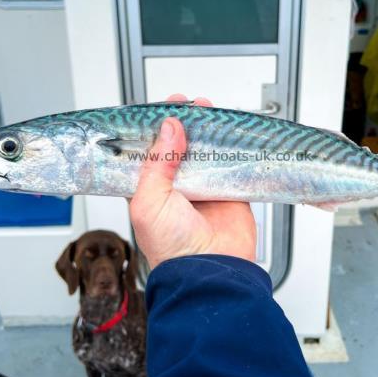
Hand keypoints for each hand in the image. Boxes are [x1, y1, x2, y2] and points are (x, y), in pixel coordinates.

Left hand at [129, 94, 256, 268]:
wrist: (210, 270)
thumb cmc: (171, 247)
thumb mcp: (149, 201)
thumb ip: (157, 162)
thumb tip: (169, 128)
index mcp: (148, 190)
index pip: (147, 152)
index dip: (152, 130)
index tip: (158, 111)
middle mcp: (175, 187)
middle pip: (178, 146)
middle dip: (182, 124)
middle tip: (186, 106)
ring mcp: (203, 188)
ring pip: (204, 151)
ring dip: (206, 131)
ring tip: (207, 112)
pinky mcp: (229, 191)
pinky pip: (230, 163)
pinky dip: (230, 147)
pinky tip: (228, 131)